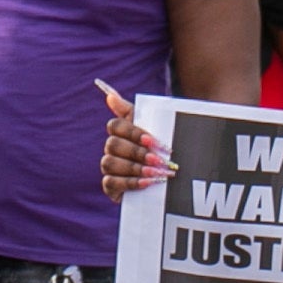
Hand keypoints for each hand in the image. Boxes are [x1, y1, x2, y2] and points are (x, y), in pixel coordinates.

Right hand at [99, 83, 172, 199]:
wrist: (173, 178)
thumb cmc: (160, 150)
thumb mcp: (152, 128)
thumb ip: (132, 111)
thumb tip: (110, 95)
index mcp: (121, 132)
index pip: (115, 125)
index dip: (132, 133)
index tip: (152, 141)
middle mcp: (111, 149)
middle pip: (112, 144)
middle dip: (136, 152)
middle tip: (158, 160)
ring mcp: (109, 168)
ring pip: (109, 163)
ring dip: (134, 168)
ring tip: (155, 173)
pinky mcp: (110, 187)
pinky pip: (111, 183)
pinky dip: (130, 182)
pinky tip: (147, 182)